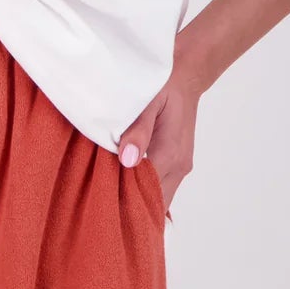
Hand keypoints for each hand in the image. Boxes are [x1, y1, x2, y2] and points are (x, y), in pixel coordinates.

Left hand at [117, 71, 197, 218]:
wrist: (186, 79)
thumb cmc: (162, 87)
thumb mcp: (149, 103)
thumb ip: (138, 131)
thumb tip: (127, 161)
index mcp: (169, 153)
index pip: (146, 191)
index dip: (125, 200)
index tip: (103, 205)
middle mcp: (179, 165)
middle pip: (155, 201)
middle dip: (132, 207)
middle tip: (103, 209)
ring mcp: (181, 167)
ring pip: (161, 197)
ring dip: (140, 199)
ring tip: (112, 201)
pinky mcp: (179, 164)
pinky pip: (163, 187)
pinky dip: (147, 192)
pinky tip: (128, 191)